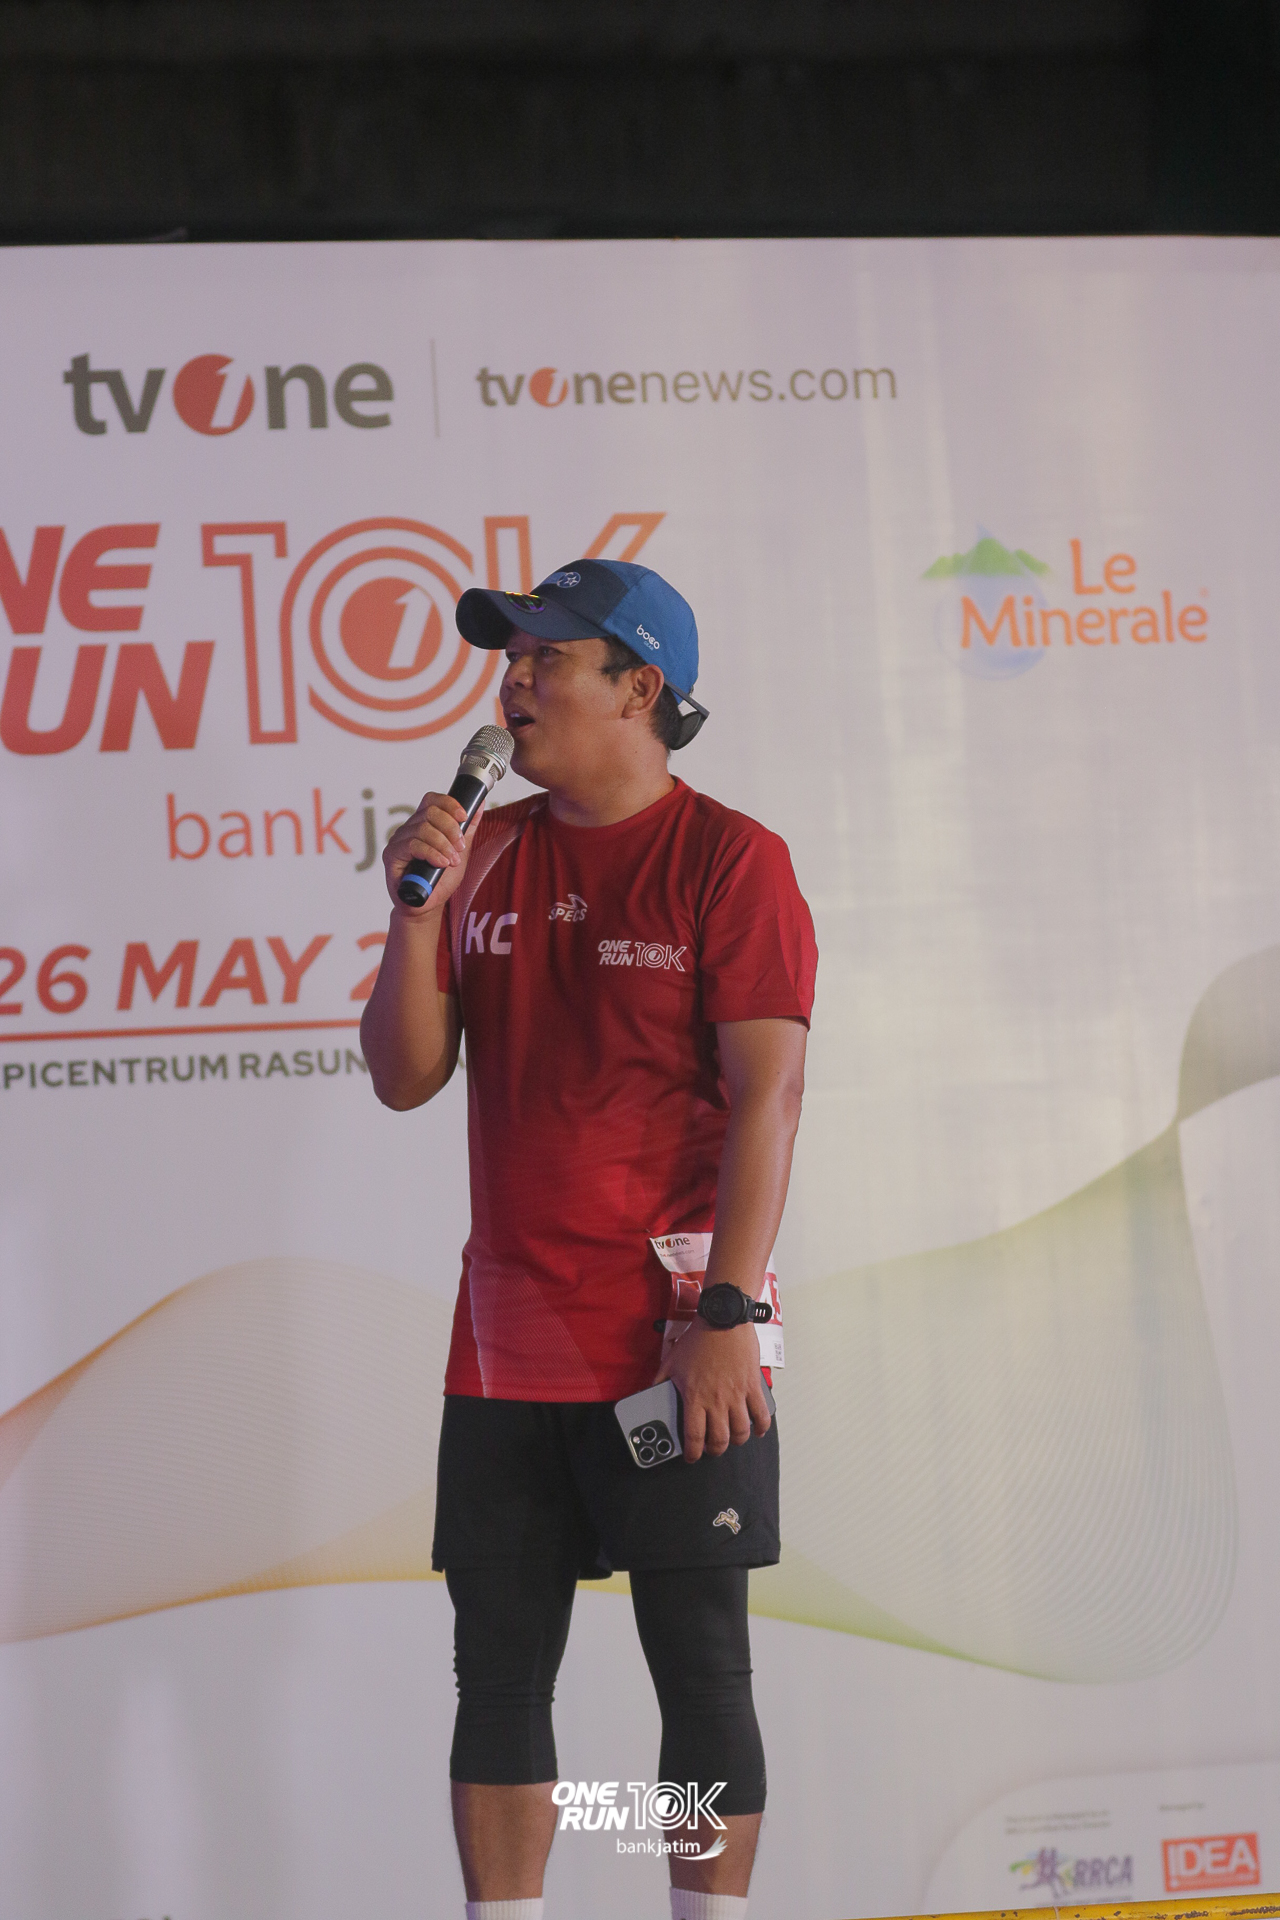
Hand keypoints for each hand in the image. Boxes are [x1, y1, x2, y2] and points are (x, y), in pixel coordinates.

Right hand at [382, 790, 484, 916]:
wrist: (428, 905)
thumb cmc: (441, 880)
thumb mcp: (461, 852)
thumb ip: (468, 830)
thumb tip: (479, 804)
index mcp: (424, 823)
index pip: (432, 800)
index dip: (449, 804)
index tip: (464, 817)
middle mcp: (409, 828)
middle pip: (430, 812)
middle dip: (450, 828)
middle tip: (460, 847)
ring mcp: (399, 840)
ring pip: (422, 828)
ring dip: (443, 844)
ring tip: (452, 861)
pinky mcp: (391, 854)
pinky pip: (412, 845)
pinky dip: (431, 853)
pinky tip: (441, 863)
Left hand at [656, 1319, 770, 1463]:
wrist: (722, 1320)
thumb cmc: (698, 1339)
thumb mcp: (671, 1361)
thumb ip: (660, 1381)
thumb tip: (651, 1392)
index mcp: (695, 1397)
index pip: (694, 1436)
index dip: (693, 1453)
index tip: (691, 1457)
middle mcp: (717, 1400)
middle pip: (719, 1440)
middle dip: (715, 1450)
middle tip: (712, 1449)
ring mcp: (737, 1394)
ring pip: (741, 1432)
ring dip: (736, 1441)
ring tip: (732, 1439)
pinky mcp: (753, 1386)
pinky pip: (761, 1414)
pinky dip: (761, 1427)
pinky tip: (757, 1430)